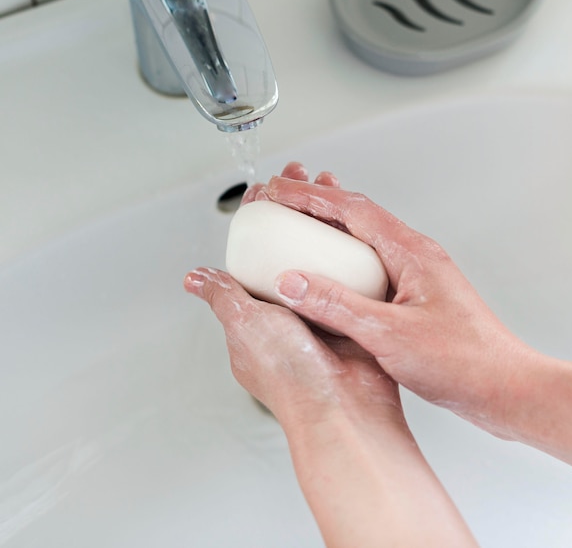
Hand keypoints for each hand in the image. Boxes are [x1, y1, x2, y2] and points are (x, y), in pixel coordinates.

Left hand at [184, 163, 403, 431]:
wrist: (344, 408)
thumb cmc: (292, 376)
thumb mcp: (244, 326)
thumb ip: (223, 296)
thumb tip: (196, 279)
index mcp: (258, 317)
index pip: (253, 256)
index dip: (259, 221)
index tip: (267, 193)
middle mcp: (290, 311)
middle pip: (289, 249)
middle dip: (295, 213)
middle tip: (304, 181)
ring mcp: (322, 310)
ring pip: (321, 257)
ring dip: (325, 224)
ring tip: (330, 192)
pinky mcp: (352, 312)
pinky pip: (351, 275)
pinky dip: (353, 251)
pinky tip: (357, 229)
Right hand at [261, 167, 537, 435]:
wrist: (505, 389)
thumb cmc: (465, 362)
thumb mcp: (390, 335)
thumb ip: (338, 306)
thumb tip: (293, 283)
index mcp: (411, 253)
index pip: (351, 210)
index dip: (310, 196)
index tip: (279, 190)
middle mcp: (414, 256)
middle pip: (357, 216)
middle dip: (315, 203)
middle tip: (281, 200)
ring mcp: (414, 276)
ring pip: (362, 241)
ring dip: (327, 231)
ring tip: (295, 229)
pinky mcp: (412, 298)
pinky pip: (369, 268)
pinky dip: (341, 262)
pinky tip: (326, 276)